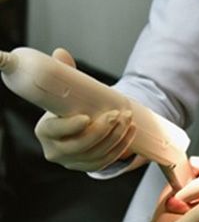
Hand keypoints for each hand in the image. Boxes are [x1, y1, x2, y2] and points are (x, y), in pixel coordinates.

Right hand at [34, 48, 136, 171]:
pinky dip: (121, 146)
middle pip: (81, 145)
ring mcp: (72, 162)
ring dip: (116, 137)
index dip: (70, 126)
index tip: (86, 117)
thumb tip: (61, 53)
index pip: (55, 131)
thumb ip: (64, 74)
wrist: (75, 128)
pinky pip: (106, 161)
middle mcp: (56, 151)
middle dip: (102, 130)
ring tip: (127, 120)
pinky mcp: (88, 167)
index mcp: (45, 132)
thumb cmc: (67, 107)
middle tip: (117, 114)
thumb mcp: (63, 92)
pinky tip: (130, 132)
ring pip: (97, 154)